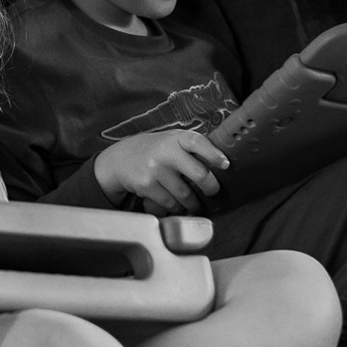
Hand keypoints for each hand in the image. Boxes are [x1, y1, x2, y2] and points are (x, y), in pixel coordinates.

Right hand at [92, 130, 227, 213]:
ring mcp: (155, 169)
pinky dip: (177, 208)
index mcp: (175, 138)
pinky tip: (176, 205)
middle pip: (199, 174)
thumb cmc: (155, 151)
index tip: (225, 165)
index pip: (198, 143)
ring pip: (186, 195)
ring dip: (193, 203)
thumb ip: (191, 148)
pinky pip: (170, 203)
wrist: (121, 159)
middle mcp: (165, 151)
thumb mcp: (171, 141)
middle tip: (212, 192)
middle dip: (211, 188)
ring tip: (195, 204)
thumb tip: (223, 165)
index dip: (214, 154)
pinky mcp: (146, 185)